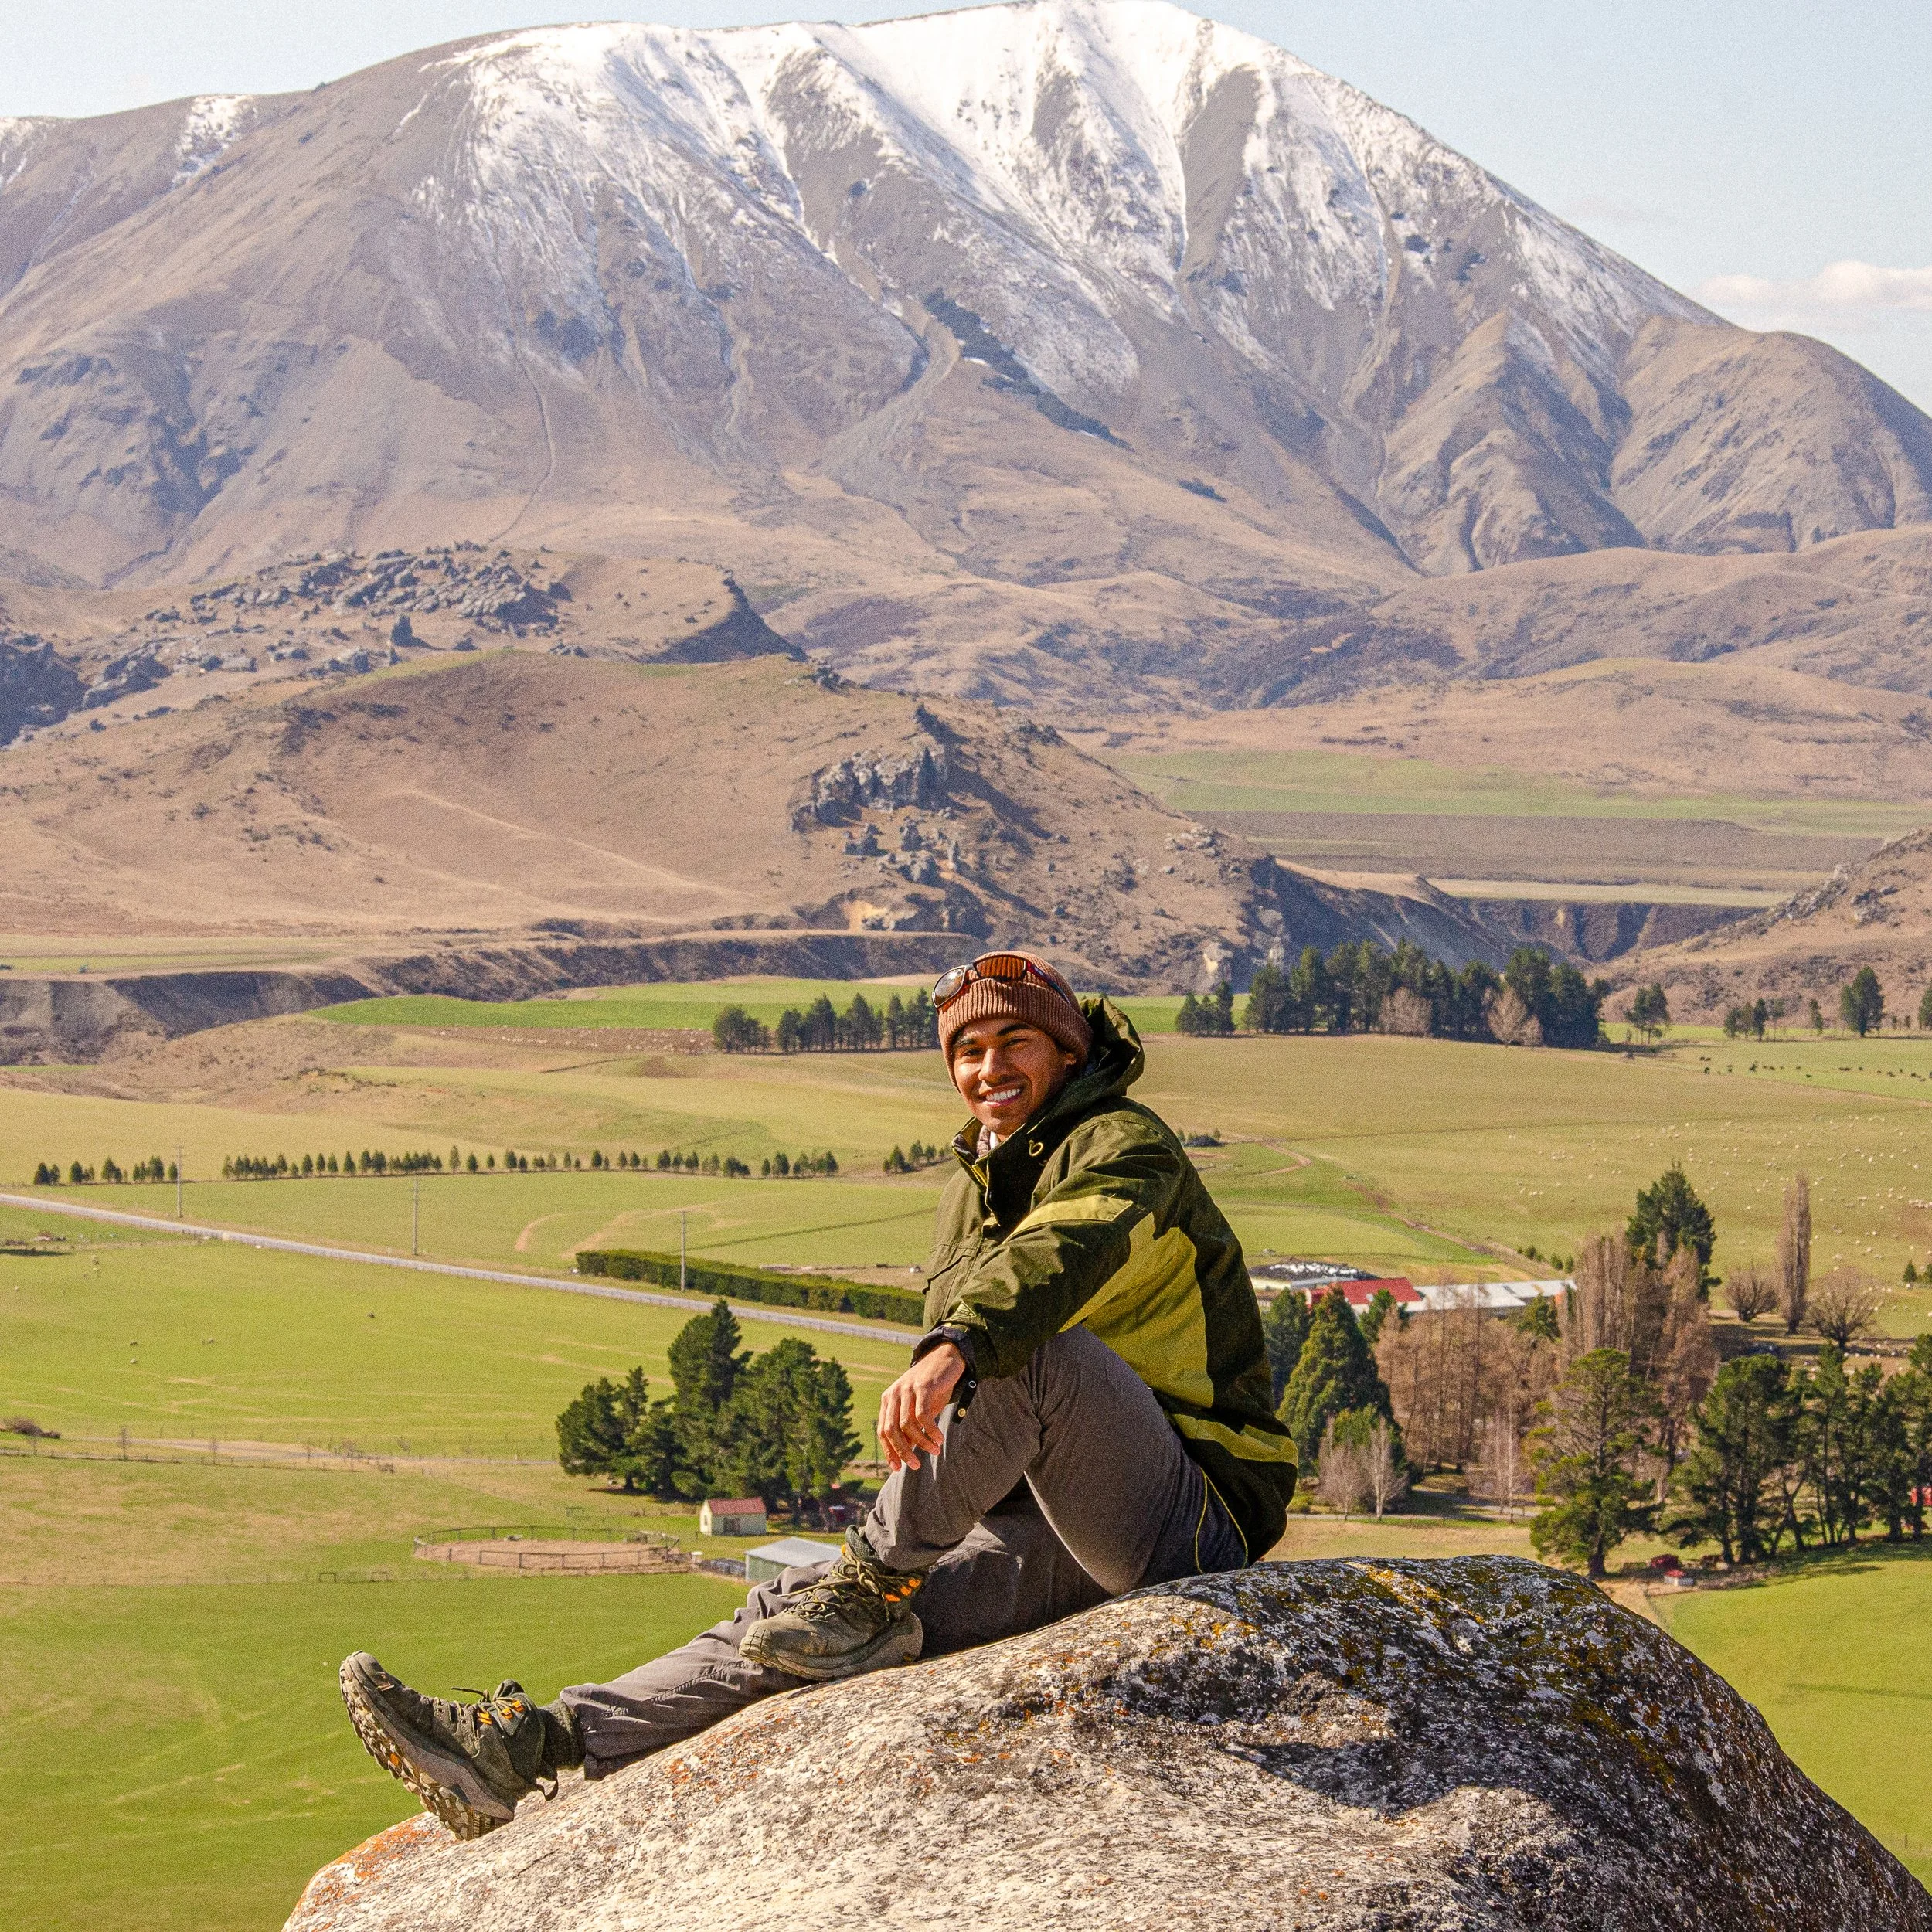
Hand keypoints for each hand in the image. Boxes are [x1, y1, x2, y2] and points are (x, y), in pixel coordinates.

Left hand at [877, 1343, 965, 1472]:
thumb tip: (907, 1453)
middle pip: (891, 1430)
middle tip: (916, 1465)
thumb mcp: (918, 1409)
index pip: (883, 1431)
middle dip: (902, 1451)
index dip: (889, 1451)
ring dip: (922, 1442)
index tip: (898, 1468)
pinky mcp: (922, 1386)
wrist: (945, 1358)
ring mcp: (907, 1389)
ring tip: (935, 1450)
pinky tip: (940, 1438)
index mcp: (888, 1400)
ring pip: (908, 1425)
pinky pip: (923, 1415)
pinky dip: (931, 1430)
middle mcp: (894, 1394)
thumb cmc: (932, 1387)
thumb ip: (911, 1427)